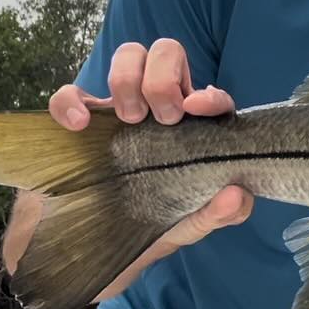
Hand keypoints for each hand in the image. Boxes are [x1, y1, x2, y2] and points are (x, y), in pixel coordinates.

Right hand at [9, 38, 253, 299]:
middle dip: (164, 77)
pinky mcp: (77, 124)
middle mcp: (157, 110)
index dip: (210, 95)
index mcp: (191, 130)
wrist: (89, 254)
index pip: (210, 97)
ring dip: (128, 78)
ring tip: (128, 121)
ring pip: (128, 56)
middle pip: (168, 54)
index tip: (195, 107)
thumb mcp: (187, 226)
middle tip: (162, 119)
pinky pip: (71, 94)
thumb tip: (237, 194)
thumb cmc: (150, 229)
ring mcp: (117, 112)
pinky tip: (79, 126)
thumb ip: (219, 214)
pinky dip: (72, 100)